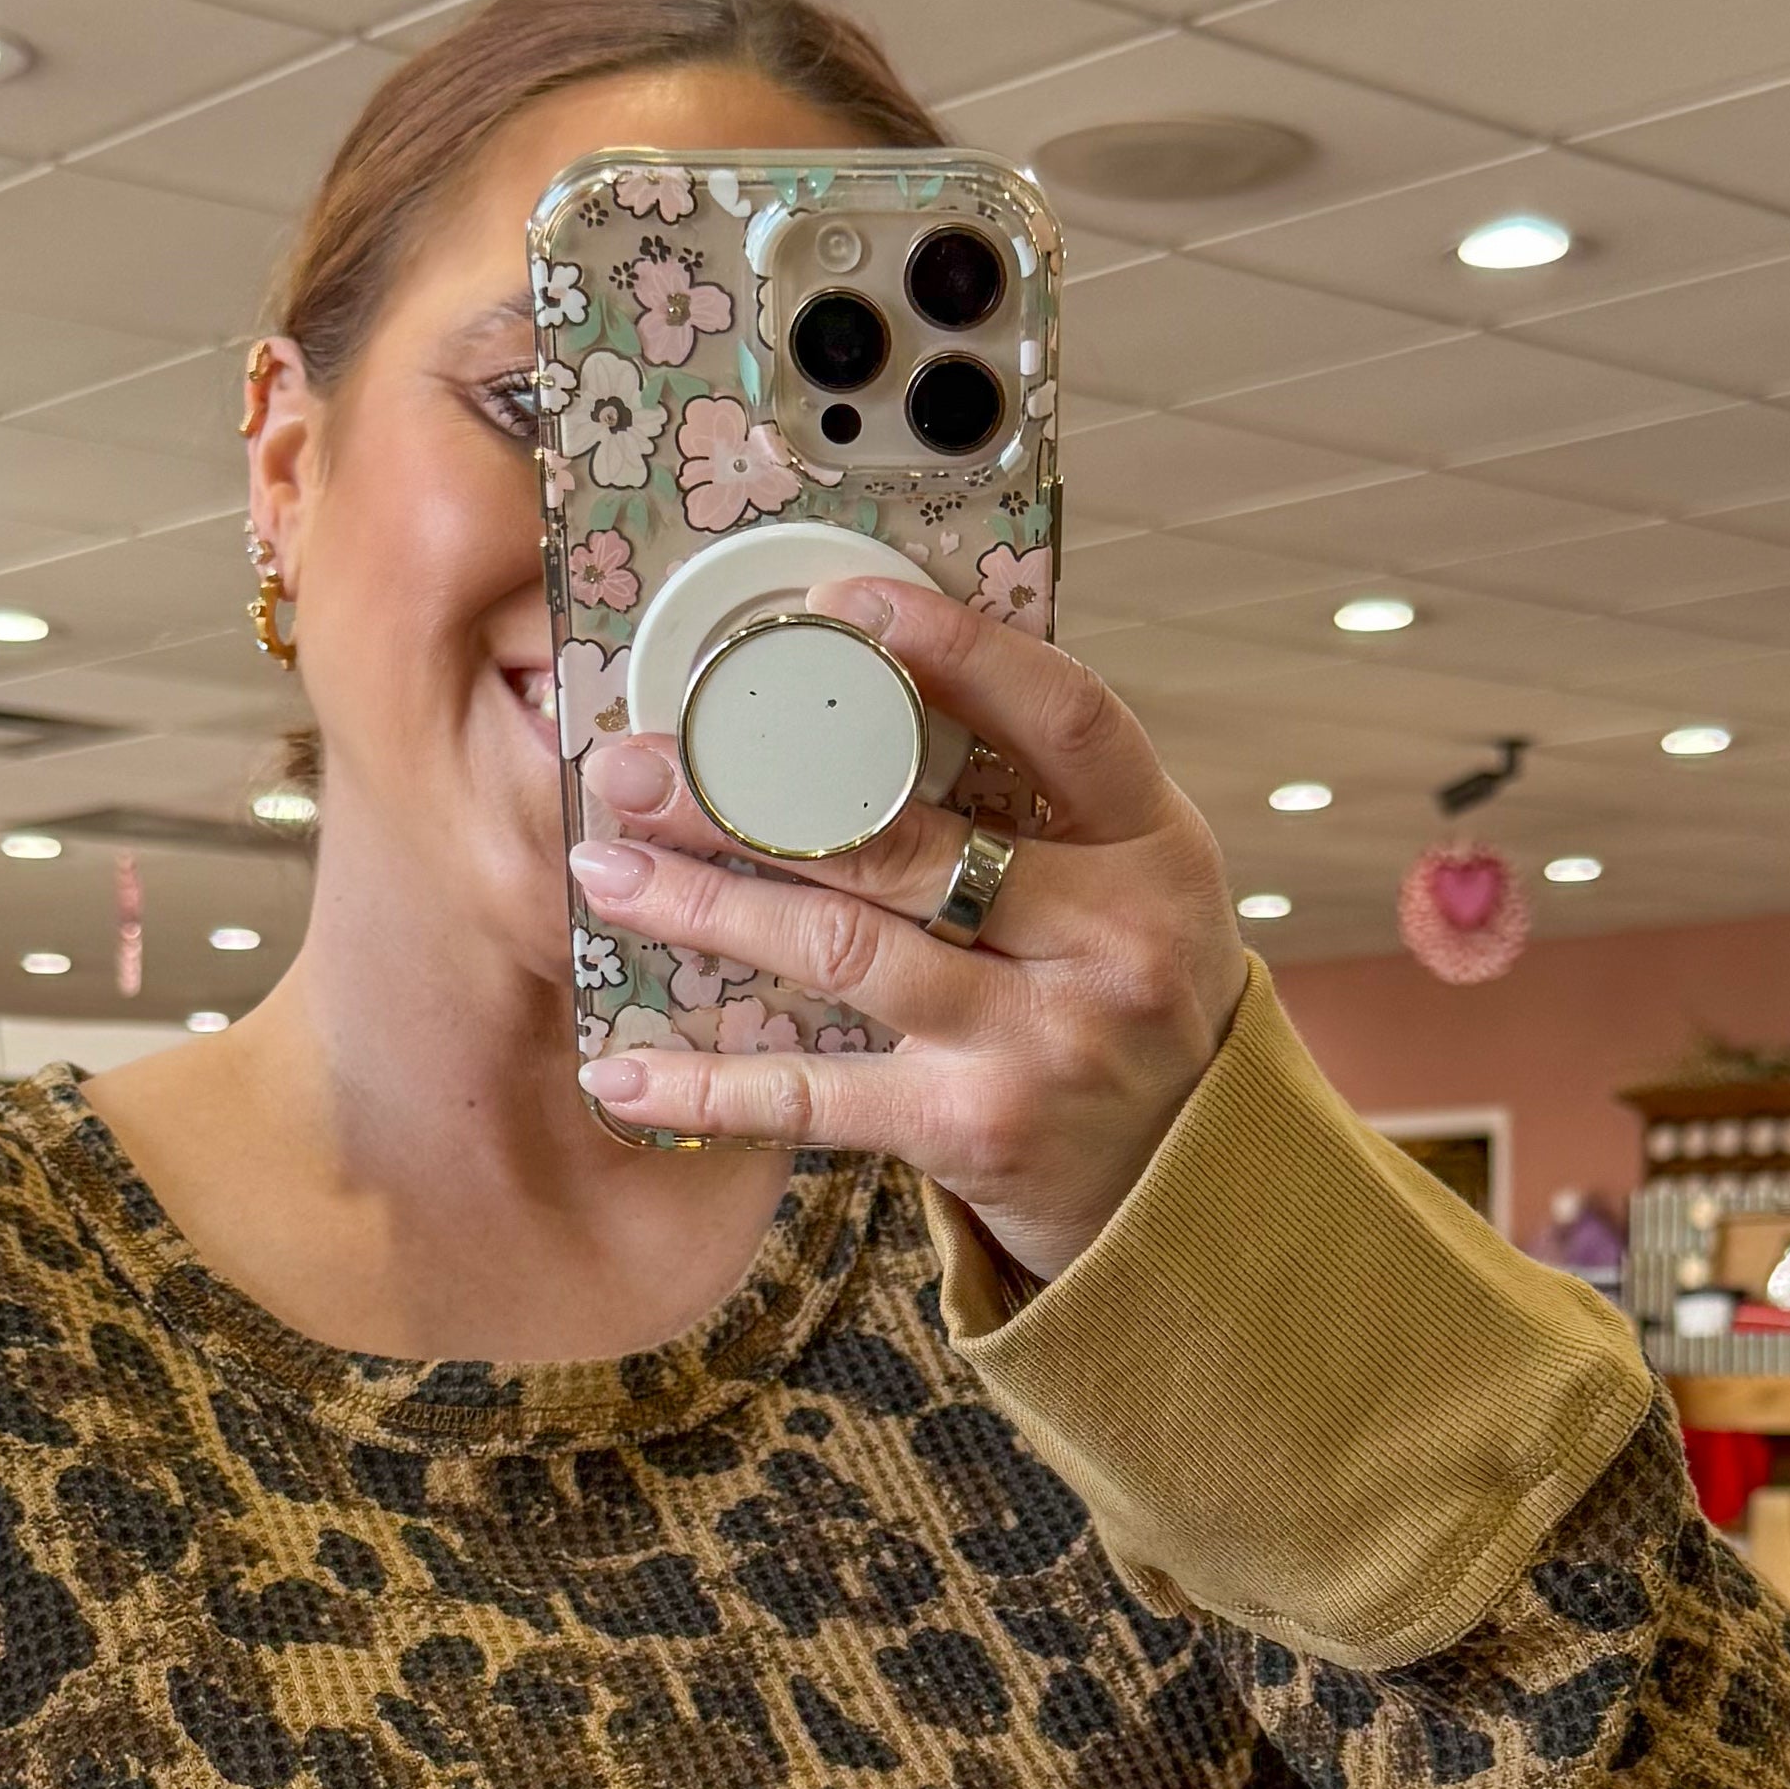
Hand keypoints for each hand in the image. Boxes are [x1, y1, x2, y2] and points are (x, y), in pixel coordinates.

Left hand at [566, 581, 1249, 1287]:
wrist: (1182, 1183)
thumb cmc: (1123, 997)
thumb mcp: (1127, 881)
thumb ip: (1033, 802)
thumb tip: (864, 695)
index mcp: (1153, 844)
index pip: (1063, 715)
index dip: (956, 649)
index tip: (839, 606)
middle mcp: (1108, 936)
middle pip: (904, 838)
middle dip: (746, 795)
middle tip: (633, 766)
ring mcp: (1042, 1038)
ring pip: (843, 950)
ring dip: (707, 906)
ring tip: (607, 871)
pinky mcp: (975, 1129)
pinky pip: (816, 1096)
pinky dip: (709, 1087)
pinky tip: (621, 1071)